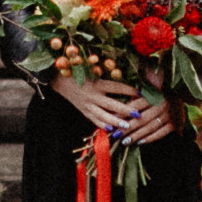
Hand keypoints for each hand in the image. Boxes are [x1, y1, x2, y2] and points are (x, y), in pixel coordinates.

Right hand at [53, 76, 172, 144]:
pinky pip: (94, 120)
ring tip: (127, 126)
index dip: (129, 90)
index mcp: (96, 83)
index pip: (116, 87)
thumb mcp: (92, 70)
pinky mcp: (84, 111)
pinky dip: (103, 126)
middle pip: (111, 105)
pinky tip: (112, 131)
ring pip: (103, 116)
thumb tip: (126, 75)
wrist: (59, 79)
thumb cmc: (79, 71)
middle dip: (125, 110)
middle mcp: (92, 95)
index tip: (141, 92)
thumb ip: (107, 74)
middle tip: (138, 114)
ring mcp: (87, 105)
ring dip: (116, 122)